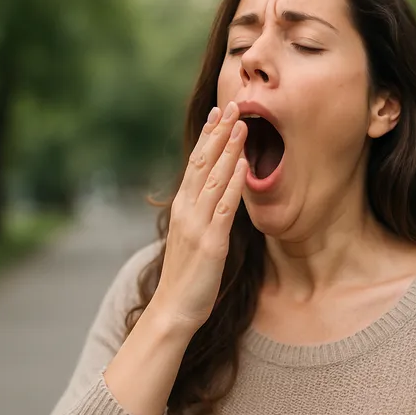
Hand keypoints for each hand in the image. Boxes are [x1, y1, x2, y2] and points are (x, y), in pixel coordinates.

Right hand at [153, 101, 247, 331]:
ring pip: (214, 178)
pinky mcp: (211, 243)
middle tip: (232, 104)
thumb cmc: (185, 275)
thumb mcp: (191, 235)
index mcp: (183, 207)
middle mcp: (187, 210)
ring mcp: (198, 225)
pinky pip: (224, 208)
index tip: (217, 112)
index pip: (195, 163)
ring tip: (241, 124)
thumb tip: (213, 192)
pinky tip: (243, 164)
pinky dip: (234, 184)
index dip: (208, 136)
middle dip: (219, 132)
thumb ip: (200, 211)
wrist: (172, 309)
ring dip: (228, 149)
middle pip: (203, 162)